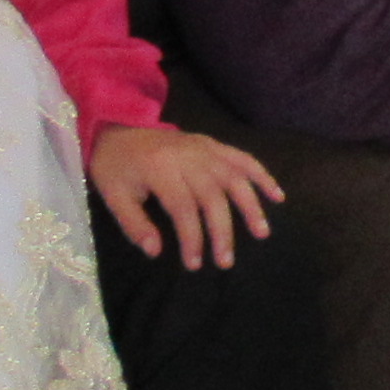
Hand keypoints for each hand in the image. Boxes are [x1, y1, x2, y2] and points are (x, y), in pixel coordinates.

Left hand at [90, 122, 283, 269]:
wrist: (118, 126)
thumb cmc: (114, 166)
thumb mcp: (113, 196)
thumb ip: (134, 225)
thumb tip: (156, 252)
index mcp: (160, 168)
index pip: (183, 208)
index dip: (192, 238)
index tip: (195, 263)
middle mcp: (188, 156)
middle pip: (213, 196)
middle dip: (222, 230)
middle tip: (226, 261)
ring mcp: (204, 148)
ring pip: (234, 177)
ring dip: (250, 205)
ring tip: (261, 232)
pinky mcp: (213, 144)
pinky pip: (242, 158)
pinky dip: (262, 175)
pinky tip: (276, 195)